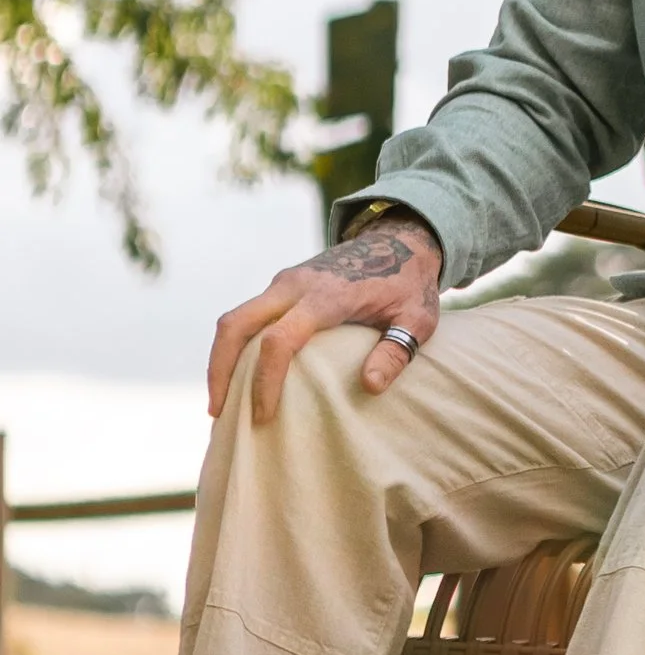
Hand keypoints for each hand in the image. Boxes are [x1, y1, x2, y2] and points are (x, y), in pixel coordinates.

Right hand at [207, 214, 444, 421]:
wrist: (399, 239)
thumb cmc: (410, 284)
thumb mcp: (418, 319)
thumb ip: (396, 351)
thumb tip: (370, 386)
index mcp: (326, 295)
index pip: (279, 340)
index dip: (265, 380)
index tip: (263, 415)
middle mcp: (294, 284)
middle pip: (235, 324)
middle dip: (219, 369)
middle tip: (217, 412)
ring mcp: (284, 282)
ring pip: (234, 318)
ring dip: (221, 358)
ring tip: (221, 401)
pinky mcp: (282, 285)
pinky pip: (247, 315)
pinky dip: (236, 345)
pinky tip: (240, 375)